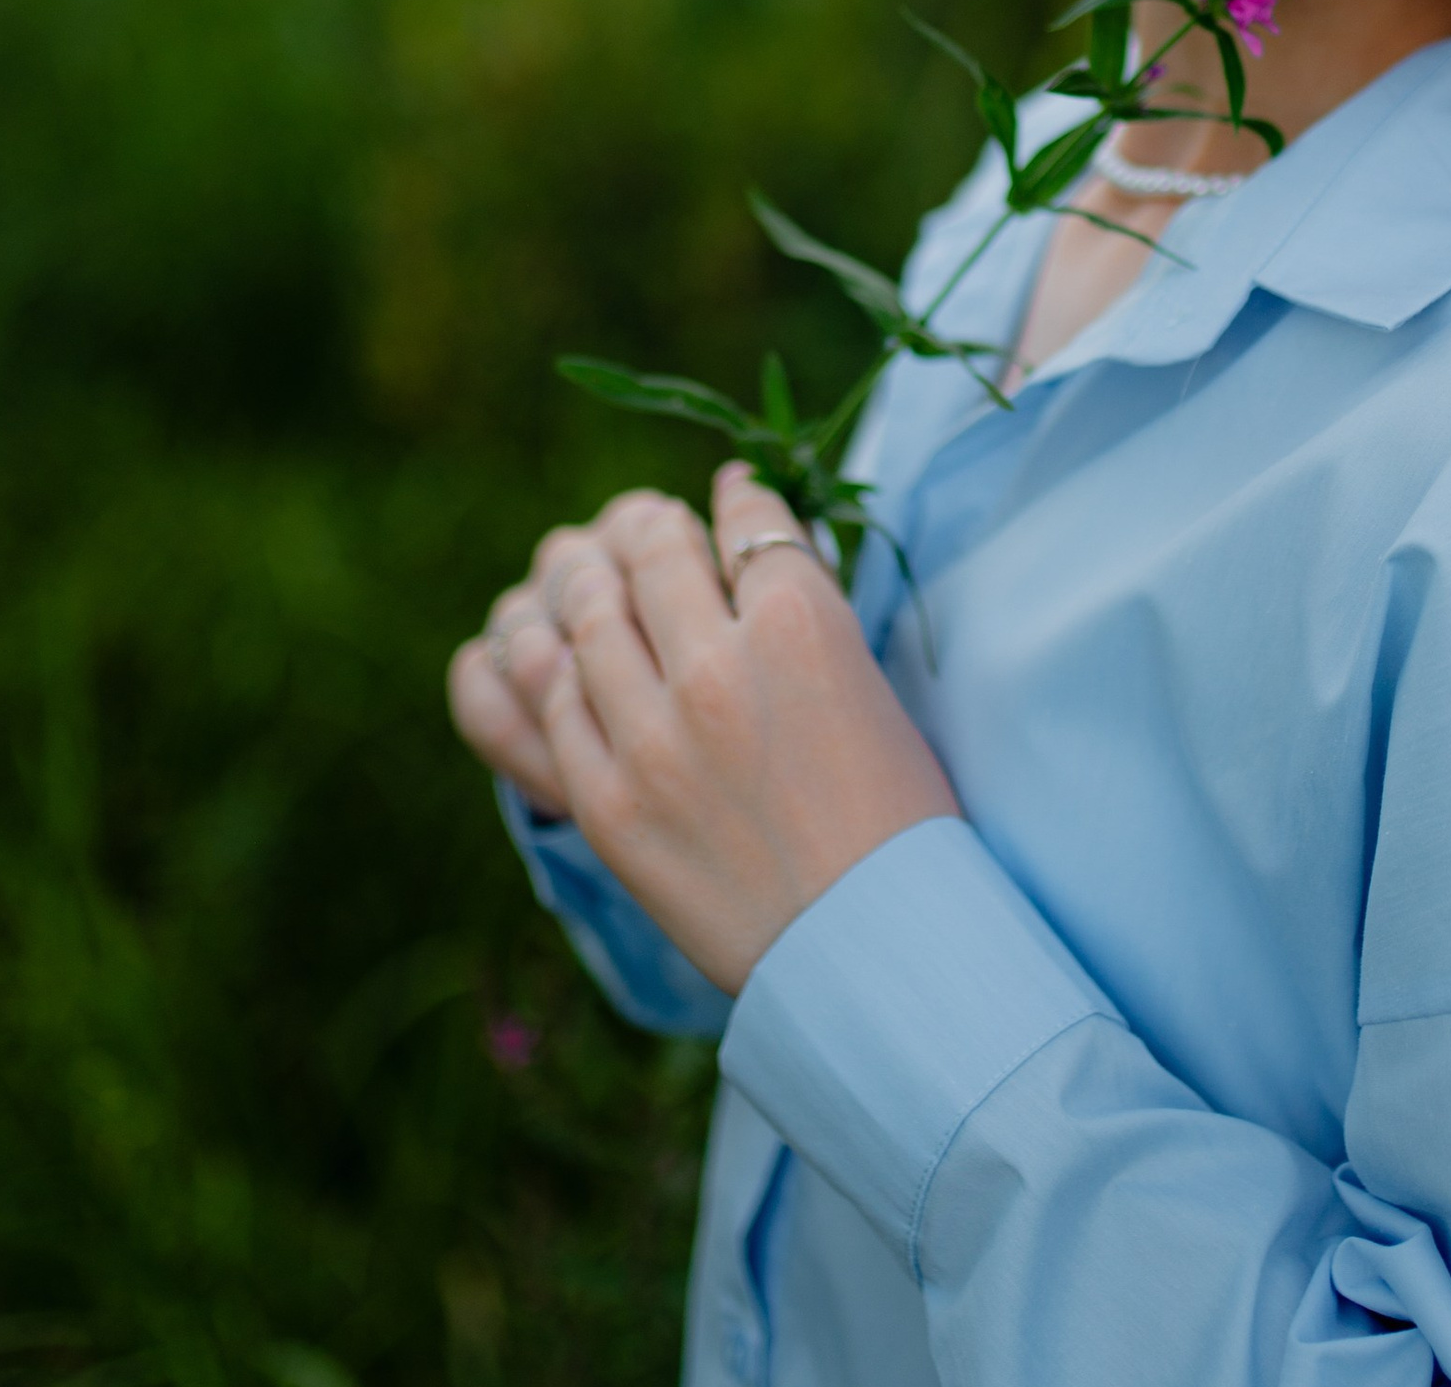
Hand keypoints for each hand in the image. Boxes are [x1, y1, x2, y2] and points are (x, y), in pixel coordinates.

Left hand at [447, 465, 960, 993]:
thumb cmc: (896, 809)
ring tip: (603, 578)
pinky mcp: (605, 804)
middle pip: (653, 551)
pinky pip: (554, 702)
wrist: (867, 947)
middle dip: (653, 527)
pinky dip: (562, 667)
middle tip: (658, 532)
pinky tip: (584, 663)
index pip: (746, 521)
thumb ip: (801, 591)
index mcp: (800, 627)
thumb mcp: (867, 676)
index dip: (736, 502)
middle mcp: (716, 669)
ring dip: (592, 581)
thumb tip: (741, 508)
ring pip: (588, 614)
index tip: (730, 504)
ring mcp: (648, 740)